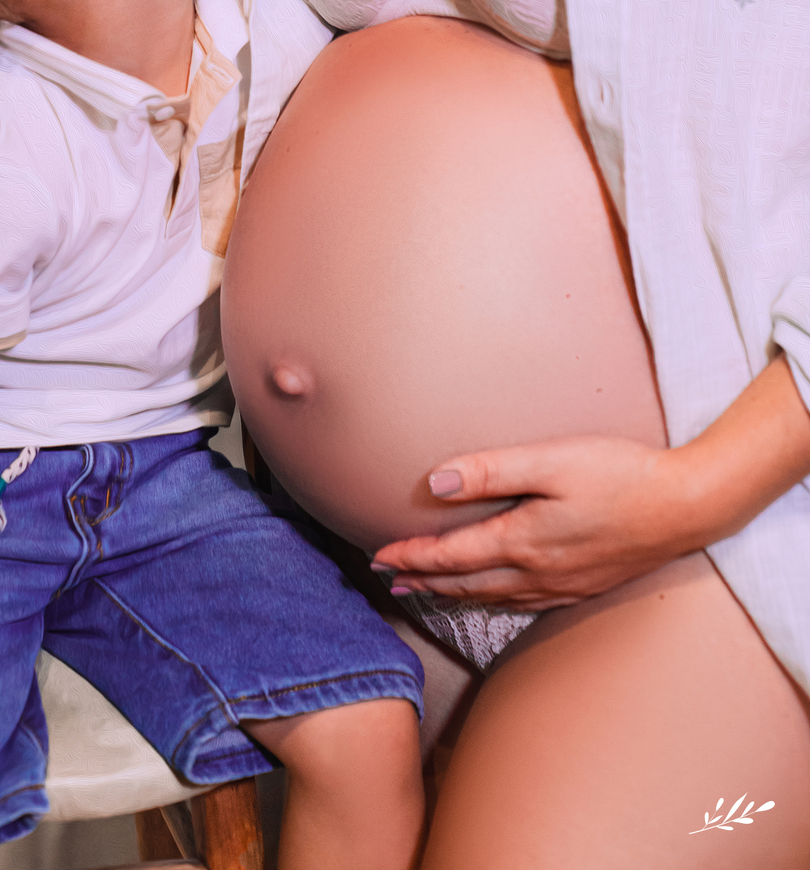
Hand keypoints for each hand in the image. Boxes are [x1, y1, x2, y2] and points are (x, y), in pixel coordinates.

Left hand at [371, 434, 697, 608]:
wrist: (686, 506)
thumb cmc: (619, 473)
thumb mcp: (551, 460)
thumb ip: (491, 470)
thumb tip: (435, 483)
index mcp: (523, 541)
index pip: (451, 555)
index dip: (411, 555)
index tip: (378, 555)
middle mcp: (537, 573)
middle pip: (465, 583)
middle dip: (423, 581)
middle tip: (388, 580)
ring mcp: (562, 585)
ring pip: (492, 598)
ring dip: (454, 594)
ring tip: (425, 591)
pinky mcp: (583, 585)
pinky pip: (522, 603)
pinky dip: (492, 601)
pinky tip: (491, 597)